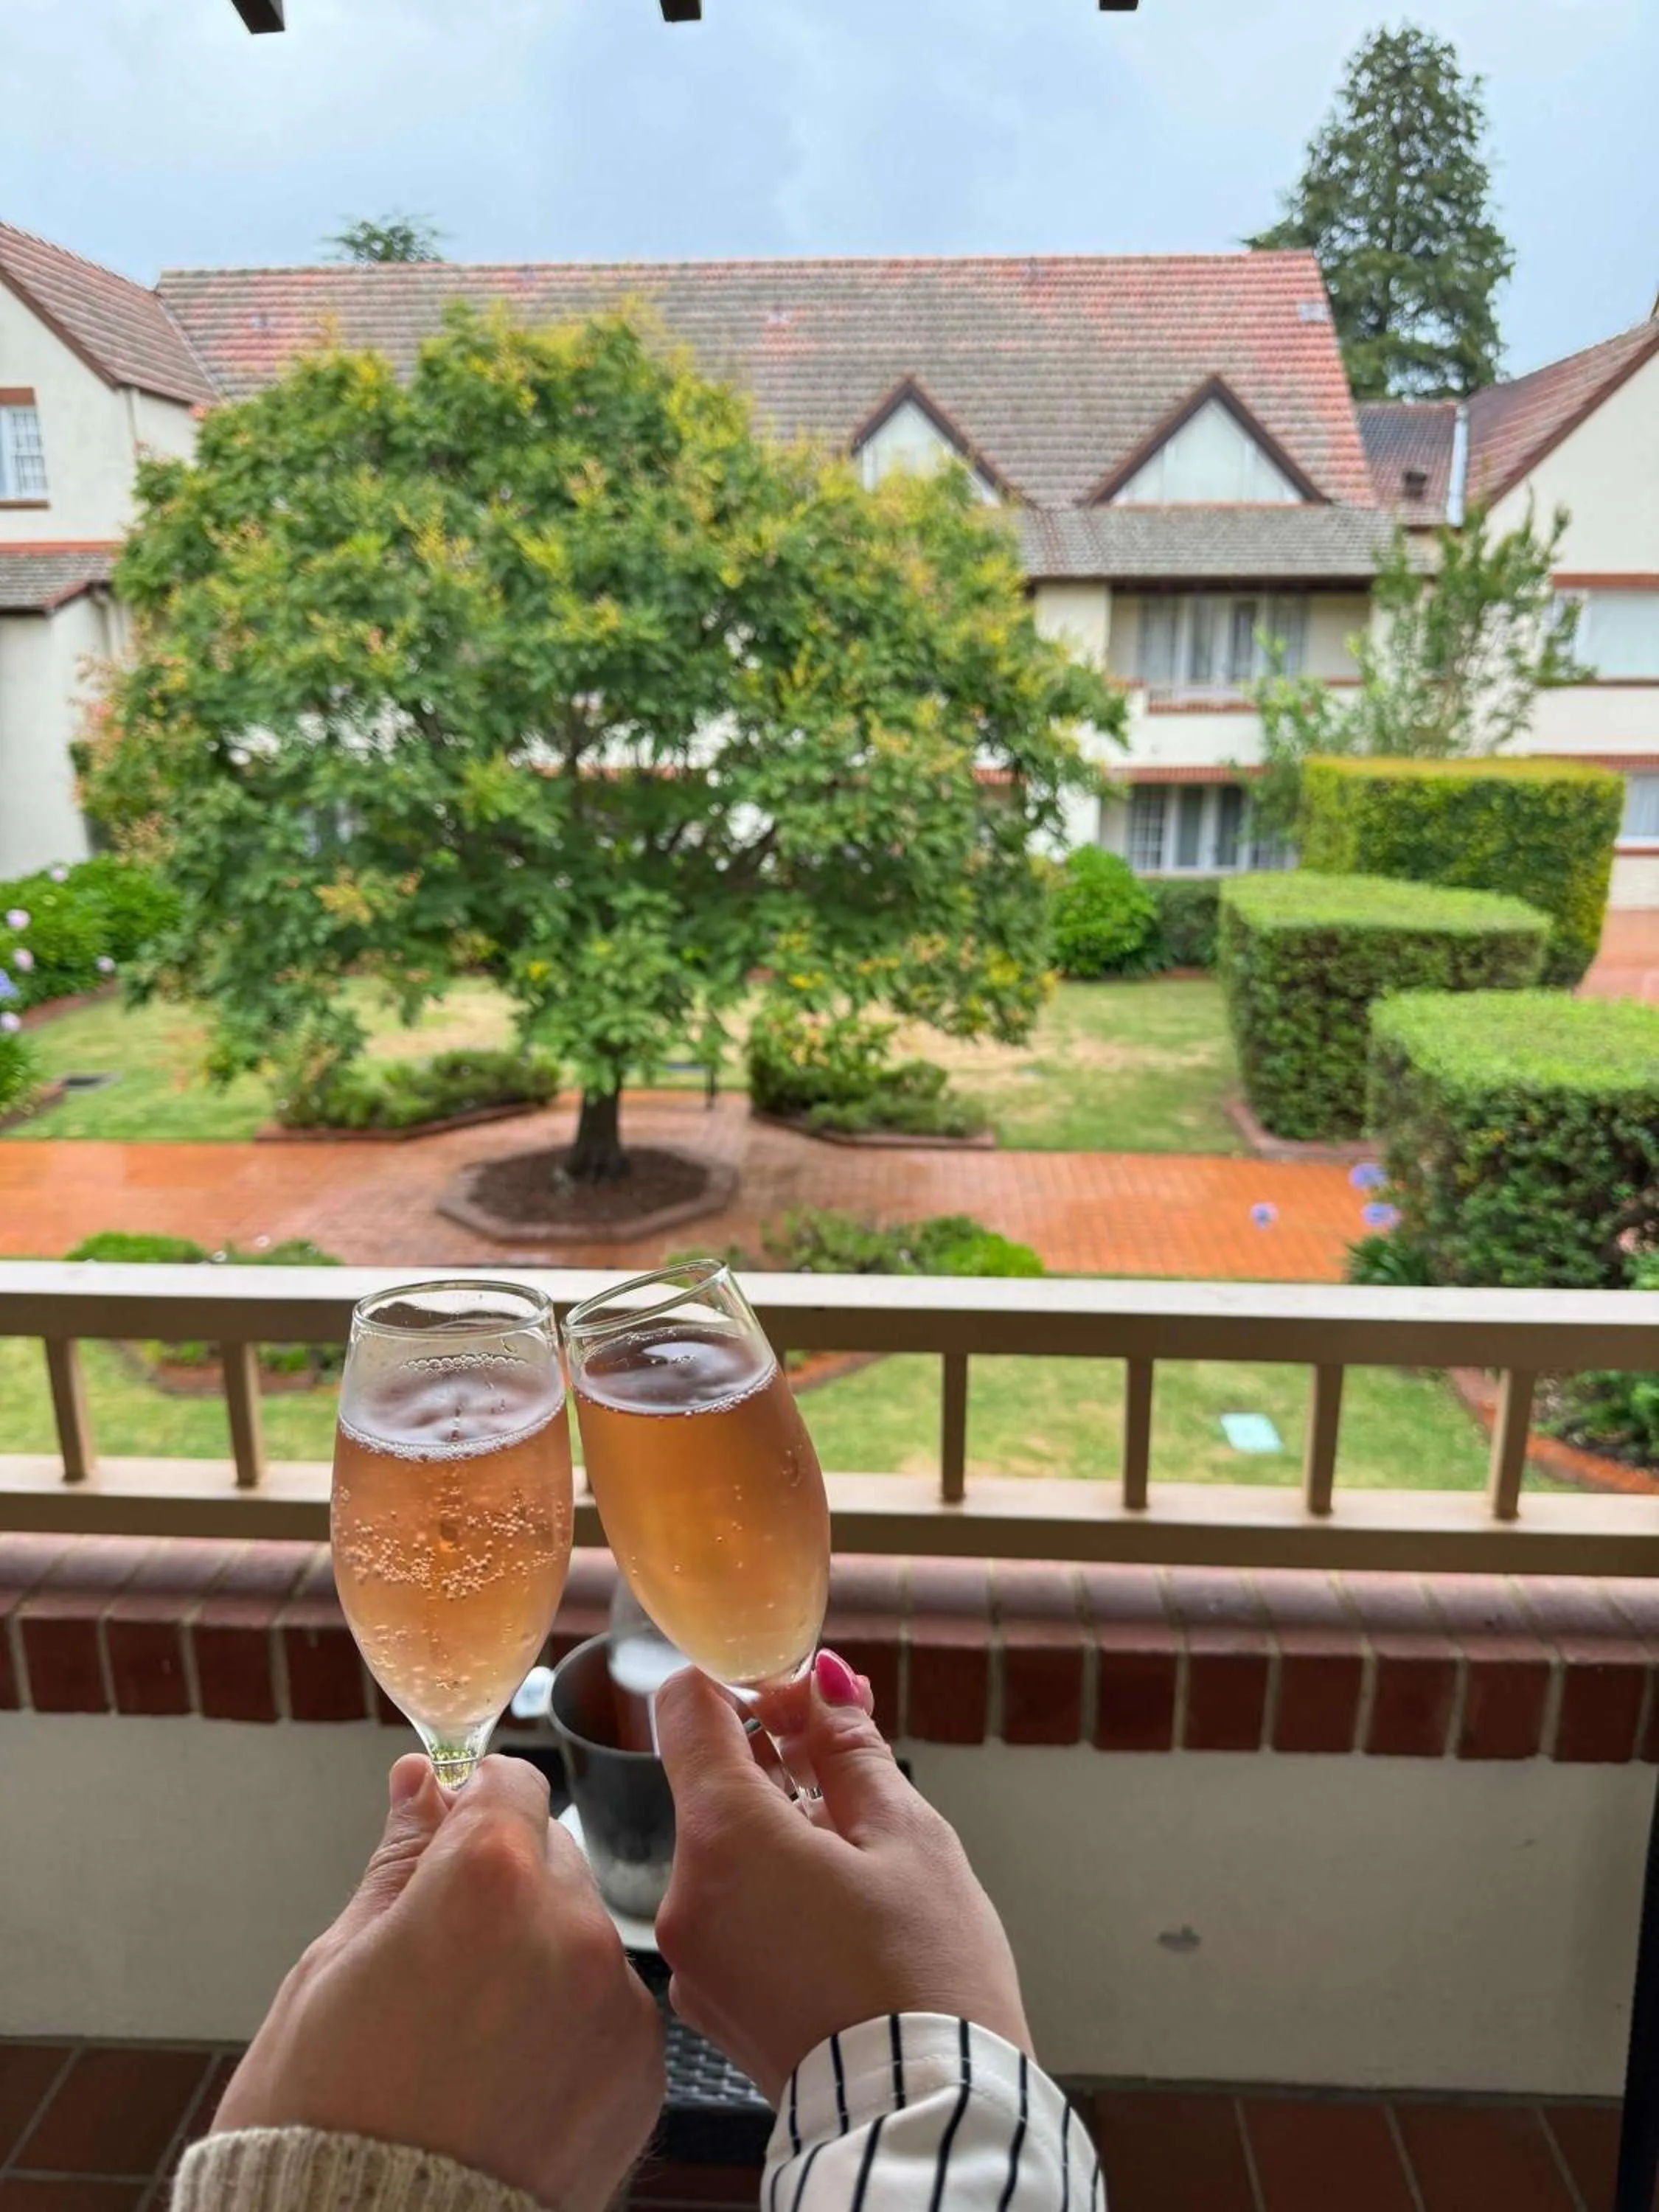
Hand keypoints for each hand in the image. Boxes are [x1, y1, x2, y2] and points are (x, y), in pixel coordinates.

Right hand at [216, 1754, 663, 2211]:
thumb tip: (419, 1781)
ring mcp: (613, 2003)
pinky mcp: (640, 2072)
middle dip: (503, 1886)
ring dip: (540, 1956)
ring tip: (469, 2036)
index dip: (471, 1807)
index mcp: (488, 1880)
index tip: (446, 1838)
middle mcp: (569, 1927)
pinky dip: (570, 2025)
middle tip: (440, 1964)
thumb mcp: (333, 1965)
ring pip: (581, 1935)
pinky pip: (609, 2009)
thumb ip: (398, 1860)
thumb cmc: (324, 2116)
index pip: (510, 1785)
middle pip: (550, 1856)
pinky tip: (509, 2077)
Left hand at [654, 1650, 1029, 2102]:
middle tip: (852, 1757)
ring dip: (780, 1829)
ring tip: (864, 1849)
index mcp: (723, 1840)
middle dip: (777, 1759)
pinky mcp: (712, 2005)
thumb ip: (848, 1747)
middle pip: (711, 1785)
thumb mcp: (907, 1837)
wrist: (931, 2120)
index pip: (684, 1709)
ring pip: (724, 1853)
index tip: (790, 1687)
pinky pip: (729, 1915)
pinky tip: (841, 1909)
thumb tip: (821, 1685)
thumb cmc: (927, 1976)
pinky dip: (772, 1892)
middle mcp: (683, 1898)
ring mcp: (691, 1960)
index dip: (736, 1678)